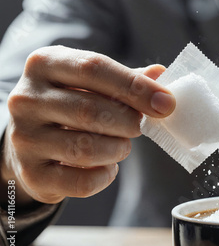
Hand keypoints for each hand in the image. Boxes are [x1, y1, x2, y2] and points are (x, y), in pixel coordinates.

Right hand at [0, 46, 174, 204]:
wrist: (31, 139)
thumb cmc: (72, 104)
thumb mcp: (93, 83)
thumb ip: (127, 79)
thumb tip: (161, 75)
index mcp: (44, 64)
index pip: (94, 68)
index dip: (135, 86)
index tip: (166, 103)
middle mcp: (26, 99)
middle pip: (91, 110)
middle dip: (128, 122)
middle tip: (139, 126)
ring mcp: (24, 138)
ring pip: (85, 149)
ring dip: (118, 149)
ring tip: (122, 146)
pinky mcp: (32, 173)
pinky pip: (82, 181)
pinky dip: (105, 176)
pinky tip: (108, 166)